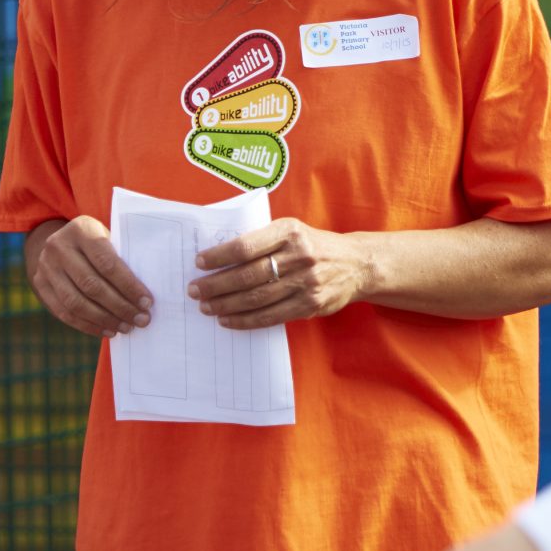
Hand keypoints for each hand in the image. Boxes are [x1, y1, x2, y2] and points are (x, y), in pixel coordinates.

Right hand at [26, 218, 152, 338]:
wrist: (57, 241)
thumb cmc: (95, 243)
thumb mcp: (107, 238)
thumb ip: (121, 259)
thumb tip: (144, 297)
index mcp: (81, 230)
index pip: (107, 263)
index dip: (128, 286)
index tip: (147, 303)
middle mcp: (58, 247)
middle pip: (91, 285)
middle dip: (120, 306)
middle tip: (140, 320)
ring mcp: (46, 267)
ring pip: (76, 302)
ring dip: (104, 319)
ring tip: (125, 327)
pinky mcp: (40, 285)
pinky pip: (64, 312)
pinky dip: (87, 325)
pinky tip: (107, 330)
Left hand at [191, 219, 373, 329]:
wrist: (356, 264)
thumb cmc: (313, 245)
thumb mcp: (292, 230)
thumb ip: (263, 240)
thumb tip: (219, 256)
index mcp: (289, 232)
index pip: (247, 246)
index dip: (220, 256)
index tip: (199, 263)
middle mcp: (299, 256)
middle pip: (248, 275)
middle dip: (216, 285)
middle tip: (195, 290)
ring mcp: (306, 283)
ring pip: (257, 298)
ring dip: (226, 305)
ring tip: (206, 307)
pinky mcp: (310, 305)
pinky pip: (271, 316)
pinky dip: (246, 320)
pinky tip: (228, 320)